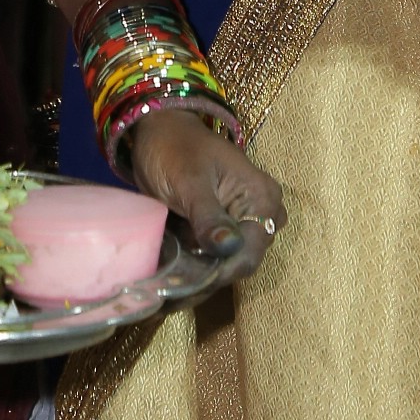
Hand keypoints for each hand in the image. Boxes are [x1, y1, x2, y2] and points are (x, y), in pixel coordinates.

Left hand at [127, 108, 285, 271]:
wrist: (158, 131)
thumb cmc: (174, 148)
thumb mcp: (190, 181)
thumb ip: (209, 215)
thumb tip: (229, 249)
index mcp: (261, 197)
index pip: (251, 251)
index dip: (223, 272)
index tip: (189, 286)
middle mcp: (260, 213)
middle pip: (242, 260)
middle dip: (210, 277)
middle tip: (172, 289)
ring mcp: (242, 221)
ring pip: (229, 261)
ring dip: (201, 275)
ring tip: (167, 286)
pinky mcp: (223, 227)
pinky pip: (216, 254)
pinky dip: (196, 265)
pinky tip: (171, 273)